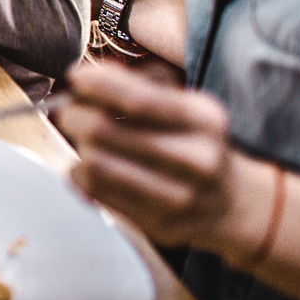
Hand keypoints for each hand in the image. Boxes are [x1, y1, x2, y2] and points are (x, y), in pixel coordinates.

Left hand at [54, 58, 265, 253]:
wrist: (229, 204)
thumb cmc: (193, 144)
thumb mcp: (185, 105)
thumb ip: (140, 85)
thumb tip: (88, 76)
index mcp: (204, 120)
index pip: (139, 100)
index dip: (97, 85)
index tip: (76, 77)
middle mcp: (196, 159)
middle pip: (103, 130)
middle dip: (74, 114)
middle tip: (70, 111)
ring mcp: (177, 195)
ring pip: (93, 163)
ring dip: (78, 145)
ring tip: (84, 140)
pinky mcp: (157, 222)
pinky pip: (93, 190)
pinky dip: (79, 173)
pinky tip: (91, 167)